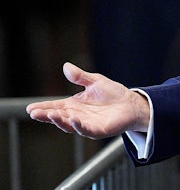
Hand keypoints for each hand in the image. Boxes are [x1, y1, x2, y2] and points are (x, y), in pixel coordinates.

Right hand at [26, 62, 149, 139]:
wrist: (132, 103)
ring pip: (69, 125)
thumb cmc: (114, 94)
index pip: (56, 106)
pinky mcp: (98, 130)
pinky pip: (86, 129)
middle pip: (59, 117)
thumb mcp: (95, 81)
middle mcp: (78, 116)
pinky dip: (78, 126)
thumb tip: (66, 66)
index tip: (30, 108)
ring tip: (50, 115)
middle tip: (34, 113)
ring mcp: (87, 124)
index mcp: (75, 105)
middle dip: (46, 115)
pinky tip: (73, 120)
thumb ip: (80, 76)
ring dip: (59, 121)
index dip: (43, 107)